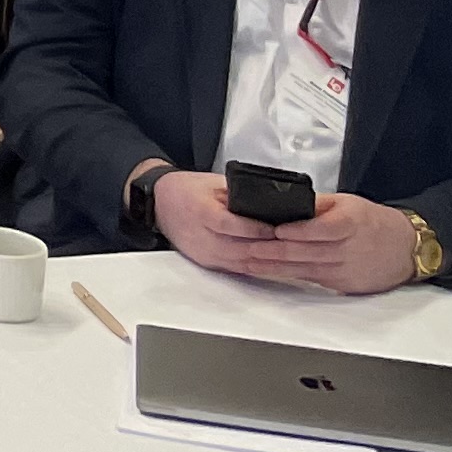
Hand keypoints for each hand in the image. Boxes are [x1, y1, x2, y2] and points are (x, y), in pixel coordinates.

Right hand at [146, 170, 284, 279]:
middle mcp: (199, 236)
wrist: (159, 203)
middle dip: (268, 250)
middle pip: (239, 249)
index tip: (278, 229)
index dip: (255, 229)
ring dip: (265, 263)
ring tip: (288, 258)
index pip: (230, 225)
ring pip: (241, 263)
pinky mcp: (207, 263)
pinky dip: (256, 267)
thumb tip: (269, 205)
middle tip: (292, 246)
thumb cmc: (186, 189)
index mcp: (199, 210)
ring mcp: (203, 252)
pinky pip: (236, 269)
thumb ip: (239, 195)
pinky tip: (272, 265)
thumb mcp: (213, 183)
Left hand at [227, 191, 421, 296]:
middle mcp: (348, 250)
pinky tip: (269, 271)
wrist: (405, 249)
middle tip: (245, 249)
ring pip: (304, 269)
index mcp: (350, 224)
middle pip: (306, 252)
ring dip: (274, 267)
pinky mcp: (344, 286)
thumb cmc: (372, 221)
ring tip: (247, 262)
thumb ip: (316, 204)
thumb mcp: (346, 202)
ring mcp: (346, 271)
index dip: (296, 232)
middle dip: (273, 252)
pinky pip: (312, 279)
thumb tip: (284, 203)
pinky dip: (289, 275)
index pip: (321, 229)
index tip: (274, 230)